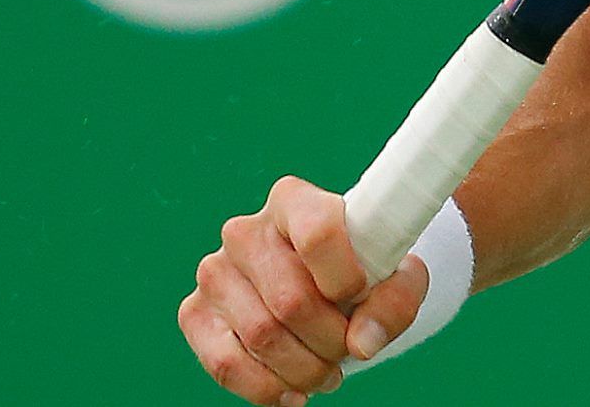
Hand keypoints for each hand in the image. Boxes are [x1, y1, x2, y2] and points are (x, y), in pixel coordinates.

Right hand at [179, 176, 428, 404]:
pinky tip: (293, 391)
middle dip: (331, 341)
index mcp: (292, 201)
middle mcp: (245, 231)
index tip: (361, 297)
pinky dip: (266, 389)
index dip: (347, 279)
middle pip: (292, 300)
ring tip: (326, 370)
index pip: (317, 234)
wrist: (323, 286)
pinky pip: (225, 363)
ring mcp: (215, 272)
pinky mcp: (195, 313)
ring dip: (305, 370)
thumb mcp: (393, 276)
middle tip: (347, 349)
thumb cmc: (358, 273)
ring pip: (262, 336)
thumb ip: (394, 300)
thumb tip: (362, 343)